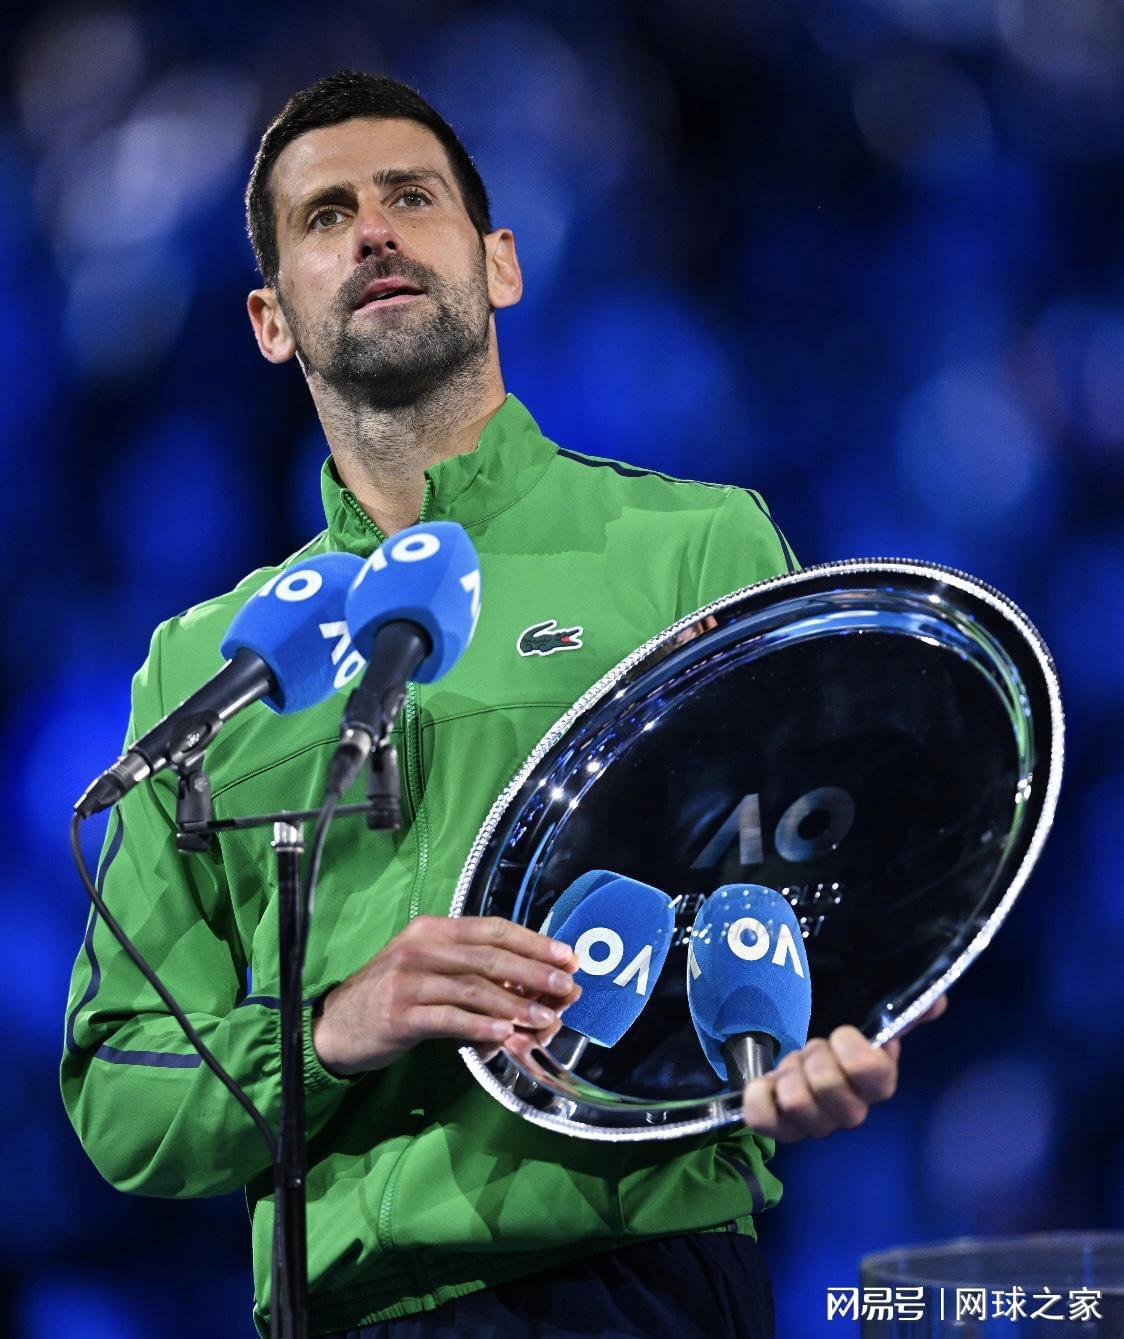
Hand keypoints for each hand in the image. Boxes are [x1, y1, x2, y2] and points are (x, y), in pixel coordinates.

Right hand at [311, 915, 581, 1076]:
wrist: (336, 1025)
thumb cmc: (393, 995)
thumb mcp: (429, 971)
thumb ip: (473, 973)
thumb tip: (533, 988)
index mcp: (433, 930)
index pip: (492, 928)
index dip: (533, 941)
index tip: (567, 956)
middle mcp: (421, 948)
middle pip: (488, 956)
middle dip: (533, 971)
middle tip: (565, 986)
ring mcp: (408, 980)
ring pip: (472, 988)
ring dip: (514, 1004)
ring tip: (544, 1017)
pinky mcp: (399, 1015)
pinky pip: (449, 1019)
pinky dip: (480, 1025)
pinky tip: (505, 1033)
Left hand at [741, 994, 947, 1141]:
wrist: (802, 1049)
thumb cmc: (840, 1037)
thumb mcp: (871, 1014)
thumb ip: (906, 1007)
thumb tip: (936, 1001)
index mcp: (877, 1082)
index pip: (872, 1072)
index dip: (852, 1050)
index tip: (842, 1033)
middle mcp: (851, 1111)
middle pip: (828, 1084)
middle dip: (815, 1055)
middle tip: (813, 1046)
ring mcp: (816, 1124)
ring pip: (798, 1105)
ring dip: (790, 1074)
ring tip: (794, 1064)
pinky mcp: (782, 1128)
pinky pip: (764, 1121)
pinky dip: (759, 1097)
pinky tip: (766, 1083)